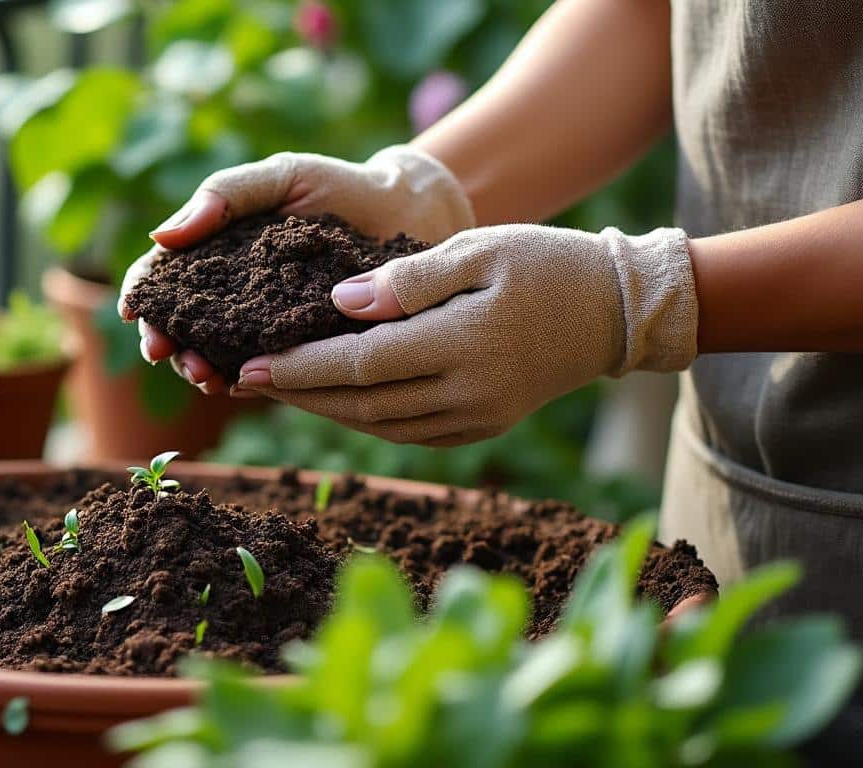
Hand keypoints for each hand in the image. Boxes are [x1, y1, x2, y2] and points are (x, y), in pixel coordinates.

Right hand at [117, 145, 473, 394]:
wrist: (410, 212)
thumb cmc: (341, 186)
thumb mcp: (281, 178)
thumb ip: (226, 195)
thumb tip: (161, 238)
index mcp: (220, 254)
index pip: (166, 280)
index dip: (144, 297)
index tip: (136, 315)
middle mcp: (238, 296)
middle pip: (185, 328)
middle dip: (170, 346)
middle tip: (170, 356)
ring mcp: (269, 328)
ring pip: (220, 358)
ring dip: (202, 372)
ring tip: (206, 377)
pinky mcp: (307, 352)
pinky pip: (272, 375)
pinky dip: (252, 384)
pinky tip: (244, 386)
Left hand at [233, 224, 698, 444]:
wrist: (616, 311)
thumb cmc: (545, 263)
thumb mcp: (478, 250)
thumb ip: (407, 278)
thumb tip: (338, 303)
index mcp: (462, 346)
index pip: (360, 366)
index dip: (301, 369)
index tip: (252, 365)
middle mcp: (467, 395)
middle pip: (361, 405)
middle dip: (299, 395)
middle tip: (246, 380)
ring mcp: (477, 418)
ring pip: (381, 426)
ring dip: (325, 412)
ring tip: (281, 389)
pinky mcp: (482, 426)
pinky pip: (409, 434)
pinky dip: (365, 420)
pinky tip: (336, 401)